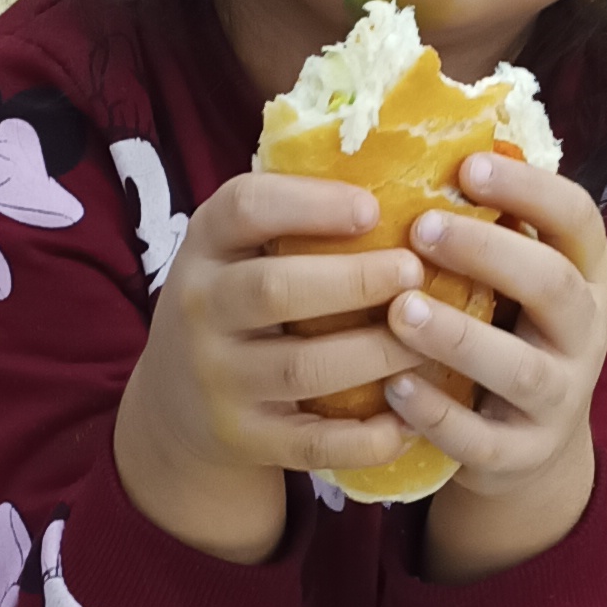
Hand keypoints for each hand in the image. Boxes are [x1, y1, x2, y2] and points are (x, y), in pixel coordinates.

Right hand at [113, 171, 422, 560]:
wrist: (174, 405)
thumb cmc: (236, 305)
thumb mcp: (236, 252)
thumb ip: (293, 217)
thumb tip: (407, 164)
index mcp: (204, 246)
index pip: (243, 207)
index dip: (310, 203)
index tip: (373, 207)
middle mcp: (199, 309)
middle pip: (276, 289)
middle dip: (356, 279)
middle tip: (418, 272)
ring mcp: (218, 380)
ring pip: (304, 368)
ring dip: (379, 352)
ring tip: (432, 338)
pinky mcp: (242, 438)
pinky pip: (312, 443)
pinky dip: (367, 436)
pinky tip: (412, 418)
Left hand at [384, 152, 606, 582]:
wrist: (530, 447)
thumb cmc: (507, 332)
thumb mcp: (516, 280)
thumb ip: (490, 227)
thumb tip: (422, 141)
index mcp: (586, 274)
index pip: (578, 219)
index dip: (529, 190)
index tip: (467, 166)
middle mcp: (585, 333)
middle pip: (555, 287)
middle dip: (490, 254)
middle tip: (421, 228)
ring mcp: (560, 398)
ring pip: (521, 368)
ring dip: (459, 336)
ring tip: (399, 310)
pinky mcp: (522, 455)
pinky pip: (485, 439)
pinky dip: (438, 416)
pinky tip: (392, 389)